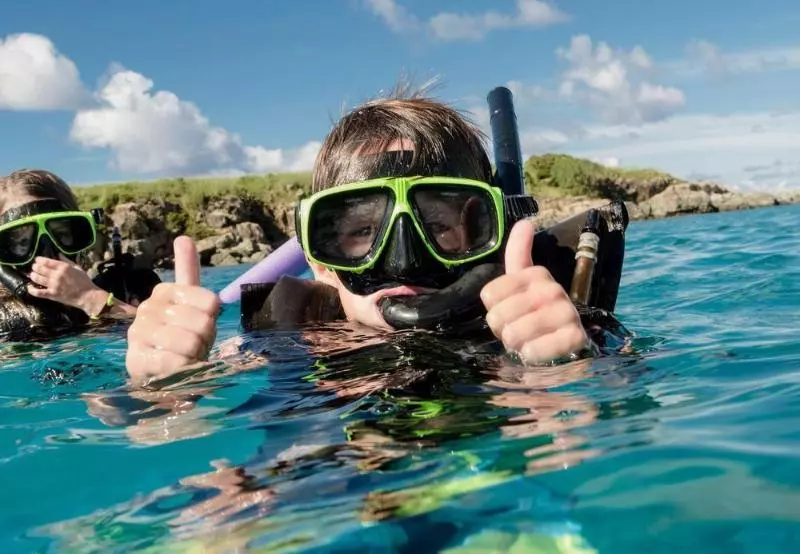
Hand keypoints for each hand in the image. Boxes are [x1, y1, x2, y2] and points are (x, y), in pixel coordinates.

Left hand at [27, 257, 105, 313]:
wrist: (88, 296)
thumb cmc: (84, 281)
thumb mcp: (78, 268)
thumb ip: (67, 261)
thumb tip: (58, 254)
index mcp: (63, 267)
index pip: (46, 261)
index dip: (39, 260)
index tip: (37, 260)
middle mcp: (57, 275)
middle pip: (40, 269)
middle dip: (35, 267)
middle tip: (34, 268)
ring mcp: (54, 285)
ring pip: (37, 278)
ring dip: (33, 276)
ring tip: (33, 275)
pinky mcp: (52, 294)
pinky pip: (38, 292)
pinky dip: (32, 290)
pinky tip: (30, 287)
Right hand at [125, 236, 219, 383]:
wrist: (162, 381)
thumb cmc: (182, 341)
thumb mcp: (192, 307)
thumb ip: (188, 273)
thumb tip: (183, 237)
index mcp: (163, 292)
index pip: (210, 301)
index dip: (212, 320)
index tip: (200, 326)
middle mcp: (147, 309)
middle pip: (203, 322)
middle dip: (204, 341)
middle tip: (192, 348)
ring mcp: (138, 335)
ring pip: (190, 342)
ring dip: (195, 357)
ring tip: (183, 359)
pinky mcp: (136, 361)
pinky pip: (176, 362)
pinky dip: (184, 370)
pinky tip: (175, 372)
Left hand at [481, 219, 589, 364]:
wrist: (567, 345)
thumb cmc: (536, 312)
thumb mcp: (523, 283)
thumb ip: (519, 253)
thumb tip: (525, 222)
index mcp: (536, 274)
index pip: (489, 294)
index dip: (493, 309)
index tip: (507, 311)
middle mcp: (552, 289)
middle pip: (498, 316)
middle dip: (502, 330)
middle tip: (518, 331)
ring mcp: (566, 313)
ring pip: (514, 333)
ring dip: (516, 344)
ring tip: (528, 341)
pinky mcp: (575, 338)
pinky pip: (535, 349)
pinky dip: (531, 354)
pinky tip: (538, 351)